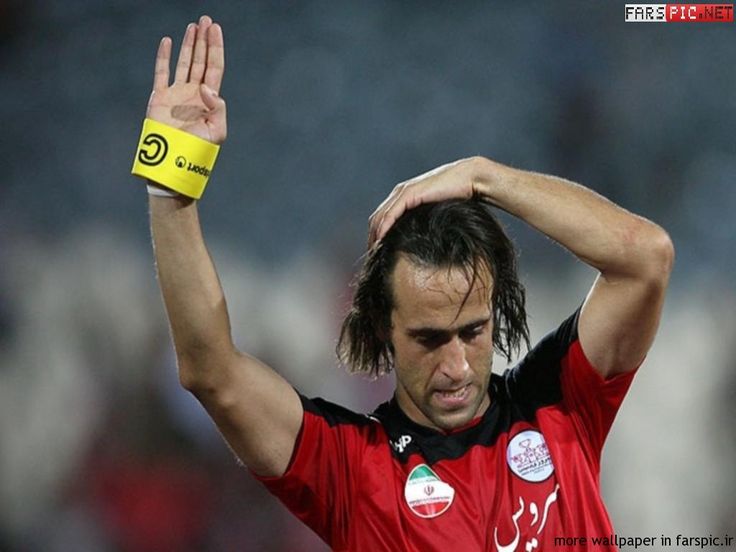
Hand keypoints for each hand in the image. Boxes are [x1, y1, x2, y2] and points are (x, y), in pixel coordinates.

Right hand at [146, 15, 225, 144]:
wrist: (173, 161)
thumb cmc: (197, 150)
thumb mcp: (217, 132)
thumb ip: (218, 108)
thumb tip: (206, 87)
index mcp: (209, 100)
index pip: (214, 68)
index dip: (216, 48)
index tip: (216, 30)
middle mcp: (193, 94)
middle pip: (201, 60)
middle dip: (204, 40)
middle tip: (206, 20)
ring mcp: (176, 94)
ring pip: (184, 63)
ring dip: (189, 44)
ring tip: (193, 26)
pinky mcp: (159, 98)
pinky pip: (161, 72)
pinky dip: (164, 57)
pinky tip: (168, 41)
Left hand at [367, 157, 490, 246]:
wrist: (469, 178)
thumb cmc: (458, 195)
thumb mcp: (436, 211)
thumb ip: (425, 220)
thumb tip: (424, 241)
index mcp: (403, 196)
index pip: (382, 217)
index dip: (375, 235)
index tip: (376, 252)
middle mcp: (399, 192)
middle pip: (376, 219)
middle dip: (371, 238)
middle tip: (372, 257)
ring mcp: (403, 192)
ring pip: (380, 217)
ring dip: (374, 236)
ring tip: (374, 253)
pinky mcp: (409, 194)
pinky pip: (391, 214)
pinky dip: (383, 227)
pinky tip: (380, 240)